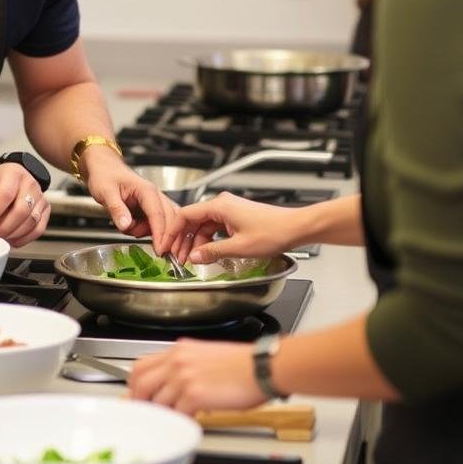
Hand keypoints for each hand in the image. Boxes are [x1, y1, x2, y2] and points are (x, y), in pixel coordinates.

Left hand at [0, 164, 50, 246]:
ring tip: (0, 237)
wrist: (16, 178)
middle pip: (21, 210)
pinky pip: (39, 229)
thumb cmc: (0, 182)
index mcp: (13, 173)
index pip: (5, 194)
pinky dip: (24, 239)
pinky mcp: (45, 210)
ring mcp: (40, 197)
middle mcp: (30, 184)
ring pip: (31, 221)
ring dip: (13, 234)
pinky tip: (13, 239)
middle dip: (4, 227)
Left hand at [82, 149, 182, 254]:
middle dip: (162, 236)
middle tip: (154, 251)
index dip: (160, 234)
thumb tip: (126, 225)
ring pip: (163, 224)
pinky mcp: (150, 209)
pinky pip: (154, 224)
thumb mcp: (106, 192)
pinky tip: (131, 226)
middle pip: (169, 220)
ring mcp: (154, 203)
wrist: (102, 168)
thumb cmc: (105, 175)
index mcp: (147, 191)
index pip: (158, 215)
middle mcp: (155, 196)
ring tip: (127, 227)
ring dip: (148, 232)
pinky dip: (145, 230)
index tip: (160, 250)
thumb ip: (117, 209)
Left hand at [128, 339, 265, 413]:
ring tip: (172, 420)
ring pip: (157, 401)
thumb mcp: (206, 355)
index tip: (136, 395)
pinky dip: (179, 422)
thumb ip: (185, 367)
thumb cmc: (242, 364)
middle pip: (140, 382)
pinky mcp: (194, 394)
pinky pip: (176, 414)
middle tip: (144, 413)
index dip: (135, 384)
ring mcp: (183, 377)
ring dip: (162, 414)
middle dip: (139, 401)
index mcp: (179, 350)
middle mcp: (177, 360)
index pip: (142, 365)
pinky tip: (187, 423)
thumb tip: (174, 385)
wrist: (261, 367)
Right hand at [175, 192, 301, 264]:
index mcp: (219, 205)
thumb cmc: (273, 232)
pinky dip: (209, 240)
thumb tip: (195, 256)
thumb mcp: (239, 247)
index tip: (166, 244)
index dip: (173, 231)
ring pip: (204, 225)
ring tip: (193, 259)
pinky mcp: (236, 217)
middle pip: (193, 221)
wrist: (295, 228)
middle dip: (184, 240)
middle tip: (178, 258)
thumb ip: (213, 252)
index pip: (186, 215)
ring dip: (197, 242)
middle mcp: (222, 204)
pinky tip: (208, 252)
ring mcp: (229, 210)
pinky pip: (215, 227)